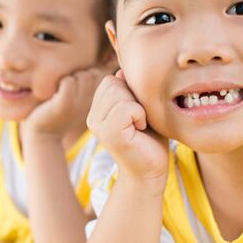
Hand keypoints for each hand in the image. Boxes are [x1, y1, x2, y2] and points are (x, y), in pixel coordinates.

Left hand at [23, 67, 107, 138]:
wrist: (44, 135)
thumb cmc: (60, 112)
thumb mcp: (79, 98)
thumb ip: (88, 83)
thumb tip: (102, 60)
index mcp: (97, 102)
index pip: (103, 75)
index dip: (90, 74)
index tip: (78, 87)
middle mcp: (92, 103)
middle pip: (93, 73)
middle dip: (80, 74)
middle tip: (68, 87)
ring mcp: (79, 104)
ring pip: (83, 76)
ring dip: (71, 77)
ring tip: (62, 90)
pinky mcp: (65, 104)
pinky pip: (68, 81)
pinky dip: (61, 82)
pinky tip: (55, 94)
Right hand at [86, 70, 168, 184]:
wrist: (150, 171)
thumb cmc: (150, 139)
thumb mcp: (141, 107)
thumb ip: (131, 89)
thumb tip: (123, 71)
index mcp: (98, 109)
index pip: (112, 79)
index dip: (131, 91)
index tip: (138, 114)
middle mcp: (93, 116)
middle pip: (114, 82)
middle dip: (134, 97)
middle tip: (140, 121)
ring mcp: (97, 125)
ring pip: (120, 92)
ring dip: (138, 107)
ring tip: (139, 126)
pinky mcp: (108, 134)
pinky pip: (127, 107)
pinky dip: (140, 116)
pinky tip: (140, 131)